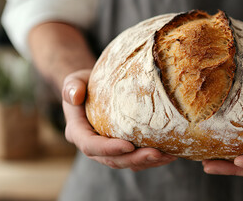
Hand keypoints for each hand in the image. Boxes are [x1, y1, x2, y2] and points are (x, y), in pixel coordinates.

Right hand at [62, 69, 176, 170]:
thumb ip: (71, 87)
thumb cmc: (84, 84)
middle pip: (113, 160)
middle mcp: (93, 146)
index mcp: (78, 132)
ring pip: (127, 162)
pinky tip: (171, 153)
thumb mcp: (74, 81)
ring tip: (168, 156)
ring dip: (148, 162)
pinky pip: (136, 158)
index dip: (109, 149)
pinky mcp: (122, 148)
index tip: (128, 145)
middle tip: (156, 153)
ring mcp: (108, 150)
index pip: (91, 146)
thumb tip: (75, 96)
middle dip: (135, 159)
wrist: (93, 89)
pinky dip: (153, 158)